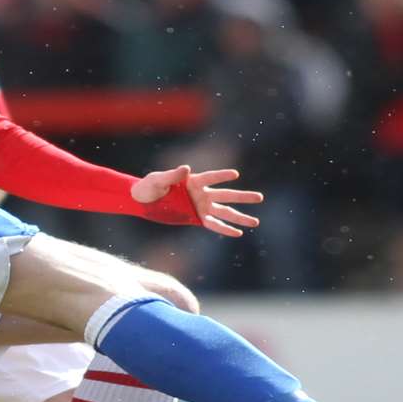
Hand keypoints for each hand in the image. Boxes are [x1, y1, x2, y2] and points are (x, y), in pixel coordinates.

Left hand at [132, 164, 262, 236]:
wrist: (142, 200)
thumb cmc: (149, 186)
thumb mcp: (158, 180)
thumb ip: (172, 175)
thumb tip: (186, 168)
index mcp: (193, 181)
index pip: (211, 178)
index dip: (222, 176)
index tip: (235, 174)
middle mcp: (201, 193)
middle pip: (225, 195)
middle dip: (242, 197)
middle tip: (260, 198)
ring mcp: (200, 206)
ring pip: (224, 212)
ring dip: (239, 217)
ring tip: (255, 222)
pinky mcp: (196, 218)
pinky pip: (213, 224)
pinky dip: (224, 229)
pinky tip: (238, 233)